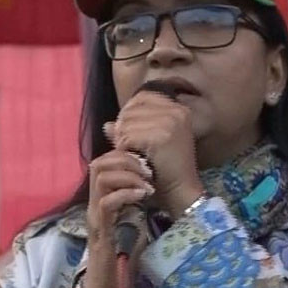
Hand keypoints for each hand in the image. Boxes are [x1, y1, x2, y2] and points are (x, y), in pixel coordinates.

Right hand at [83, 150, 152, 287]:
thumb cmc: (121, 260)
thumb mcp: (134, 226)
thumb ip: (137, 208)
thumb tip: (150, 191)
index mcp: (102, 201)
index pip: (104, 164)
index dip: (124, 156)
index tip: (147, 166)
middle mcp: (94, 205)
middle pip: (99, 164)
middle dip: (126, 159)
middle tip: (148, 170)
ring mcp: (95, 217)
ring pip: (101, 177)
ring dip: (128, 174)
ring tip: (146, 184)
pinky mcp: (101, 231)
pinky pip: (106, 203)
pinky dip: (126, 194)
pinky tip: (142, 196)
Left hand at [106, 91, 203, 216]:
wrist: (180, 190)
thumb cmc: (165, 169)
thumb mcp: (151, 143)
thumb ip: (131, 129)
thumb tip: (106, 125)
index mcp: (178, 109)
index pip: (143, 97)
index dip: (129, 111)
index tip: (127, 129)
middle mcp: (177, 111)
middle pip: (133, 109)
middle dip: (124, 127)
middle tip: (128, 146)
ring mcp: (171, 122)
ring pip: (128, 123)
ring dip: (123, 139)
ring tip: (132, 153)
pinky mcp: (161, 136)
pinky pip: (129, 137)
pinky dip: (125, 149)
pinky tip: (133, 158)